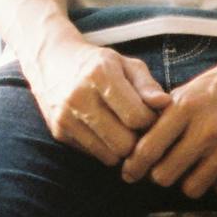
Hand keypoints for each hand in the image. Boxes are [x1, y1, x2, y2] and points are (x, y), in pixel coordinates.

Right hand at [26, 36, 170, 165]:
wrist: (51, 60)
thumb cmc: (99, 64)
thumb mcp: (126, 65)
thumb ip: (147, 86)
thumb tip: (166, 104)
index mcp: (100, 74)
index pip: (137, 118)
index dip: (151, 122)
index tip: (151, 116)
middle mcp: (79, 96)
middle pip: (124, 144)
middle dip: (138, 141)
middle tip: (140, 131)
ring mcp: (66, 116)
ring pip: (110, 156)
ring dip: (123, 150)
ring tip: (125, 132)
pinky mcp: (59, 132)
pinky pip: (94, 156)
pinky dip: (106, 150)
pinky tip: (106, 134)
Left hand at [123, 37, 216, 195]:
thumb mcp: (191, 89)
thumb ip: (167, 115)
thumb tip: (141, 144)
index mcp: (186, 108)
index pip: (148, 149)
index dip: (134, 166)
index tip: (130, 173)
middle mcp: (207, 129)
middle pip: (165, 176)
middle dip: (160, 176)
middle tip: (164, 169)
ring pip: (192, 188)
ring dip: (188, 182)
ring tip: (193, 169)